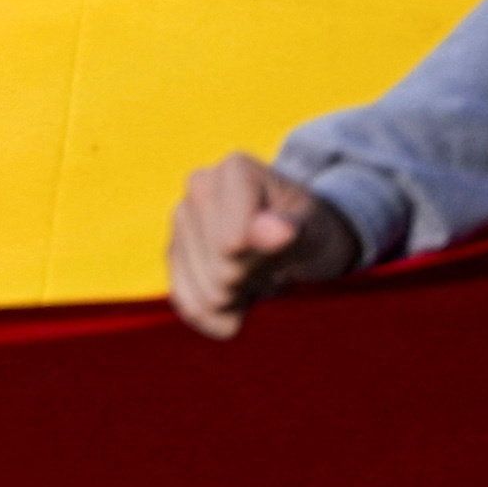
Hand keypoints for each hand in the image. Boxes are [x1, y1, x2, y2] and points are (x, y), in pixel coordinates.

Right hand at [167, 149, 364, 338]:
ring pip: (204, 292)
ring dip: (238, 298)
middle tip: (275, 267)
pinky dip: (217, 316)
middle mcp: (198, 186)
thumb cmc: (312, 230)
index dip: (261, 260)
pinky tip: (238, 301)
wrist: (298, 242)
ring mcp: (180, 218)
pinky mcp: (173, 251)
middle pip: (218, 267)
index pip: (232, 244)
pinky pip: (187, 303)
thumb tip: (270, 230)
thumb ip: (292, 228)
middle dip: (251, 280)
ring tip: (258, 276)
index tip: (285, 248)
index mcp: (234, 170)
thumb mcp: (315, 229)